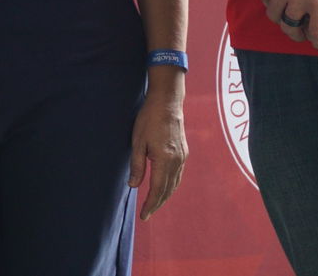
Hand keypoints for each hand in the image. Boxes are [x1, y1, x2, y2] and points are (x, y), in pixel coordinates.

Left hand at [128, 79, 186, 219]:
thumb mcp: (137, 141)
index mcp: (164, 159)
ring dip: (165, 196)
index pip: (157, 188)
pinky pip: (178, 175)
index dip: (150, 204)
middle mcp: (177, 161)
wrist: (167, 102)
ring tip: (154, 204)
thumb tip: (133, 186)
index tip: (144, 216)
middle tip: (147, 214)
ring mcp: (182, 157)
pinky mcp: (184, 152)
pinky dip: (171, 185)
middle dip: (157, 203)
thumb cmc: (149, 119)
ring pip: (174, 184)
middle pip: (168, 189)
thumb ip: (136, 165)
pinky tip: (165, 187)